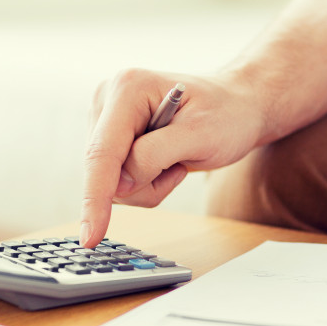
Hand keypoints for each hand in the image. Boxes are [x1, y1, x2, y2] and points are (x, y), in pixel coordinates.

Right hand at [80, 68, 264, 246]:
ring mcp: (106, 120)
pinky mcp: (110, 139)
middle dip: (144, 184)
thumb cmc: (226, 115)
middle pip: (104, 172)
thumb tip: (119, 184)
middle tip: (180, 166)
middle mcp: (108, 100)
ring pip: (111, 182)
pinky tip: (167, 161)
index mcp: (128, 89)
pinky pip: (118, 181)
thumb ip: (155, 156)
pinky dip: (146, 182)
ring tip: (177, 160)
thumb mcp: (201, 135)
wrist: (236, 107)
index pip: (101, 153)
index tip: (91, 237)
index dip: (94, 197)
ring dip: (148, 184)